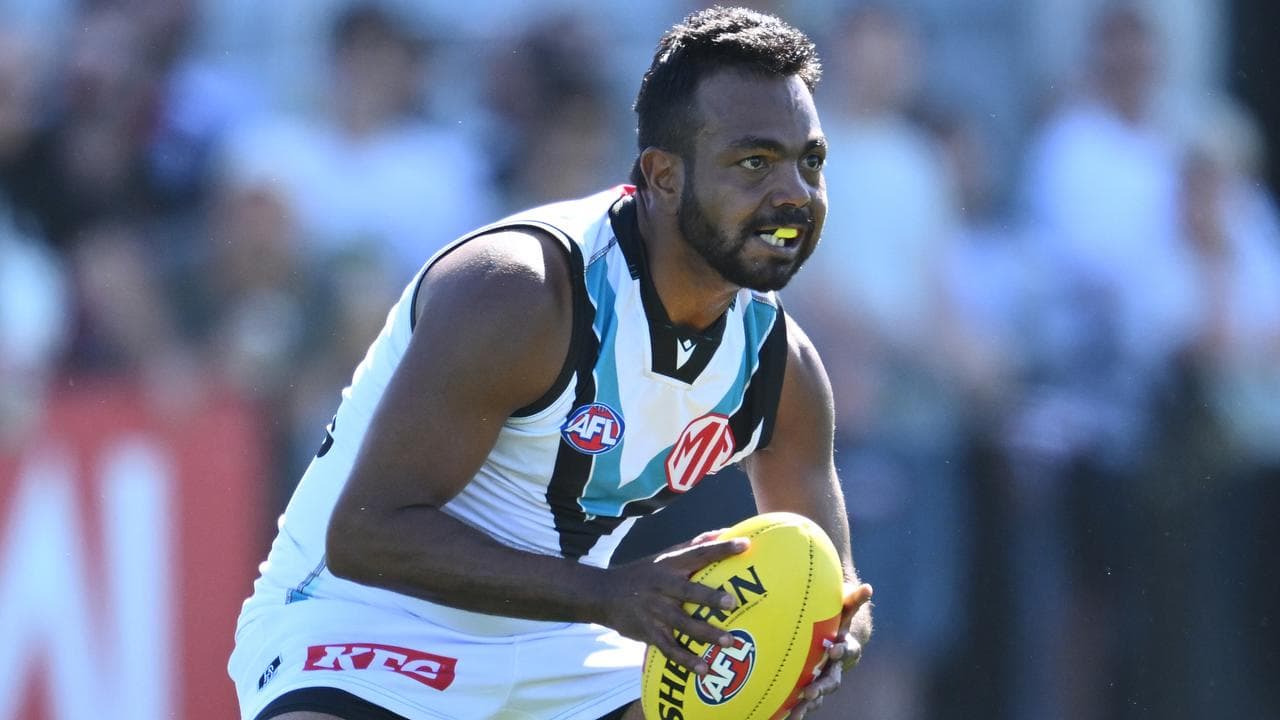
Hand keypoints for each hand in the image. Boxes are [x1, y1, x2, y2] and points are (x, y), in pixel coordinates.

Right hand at [600, 534, 748, 675]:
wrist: (603, 595)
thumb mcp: (663, 557)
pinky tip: (704, 669)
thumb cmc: (643, 574)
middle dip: (709, 597)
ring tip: (728, 641)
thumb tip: (721, 532)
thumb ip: (692, 547)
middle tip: (731, 602)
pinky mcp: (648, 633)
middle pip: (686, 591)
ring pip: (681, 624)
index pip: (697, 553)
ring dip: (704, 633)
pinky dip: (686, 660)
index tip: (745, 545)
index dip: (721, 549)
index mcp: (669, 565)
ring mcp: (654, 612)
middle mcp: (661, 587)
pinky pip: (669, 649)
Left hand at [787, 582, 872, 718]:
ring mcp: (824, 678)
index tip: (834, 649)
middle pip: (832, 680)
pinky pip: (804, 700)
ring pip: (818, 693)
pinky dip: (796, 708)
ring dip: (808, 702)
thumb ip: (854, 599)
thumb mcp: (846, 607)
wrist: (838, 640)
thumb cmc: (840, 619)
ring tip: (796, 712)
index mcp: (846, 648)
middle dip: (822, 686)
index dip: (843, 650)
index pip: (848, 650)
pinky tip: (784, 717)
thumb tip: (868, 587)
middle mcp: (836, 667)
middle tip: (810, 690)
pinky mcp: (811, 685)